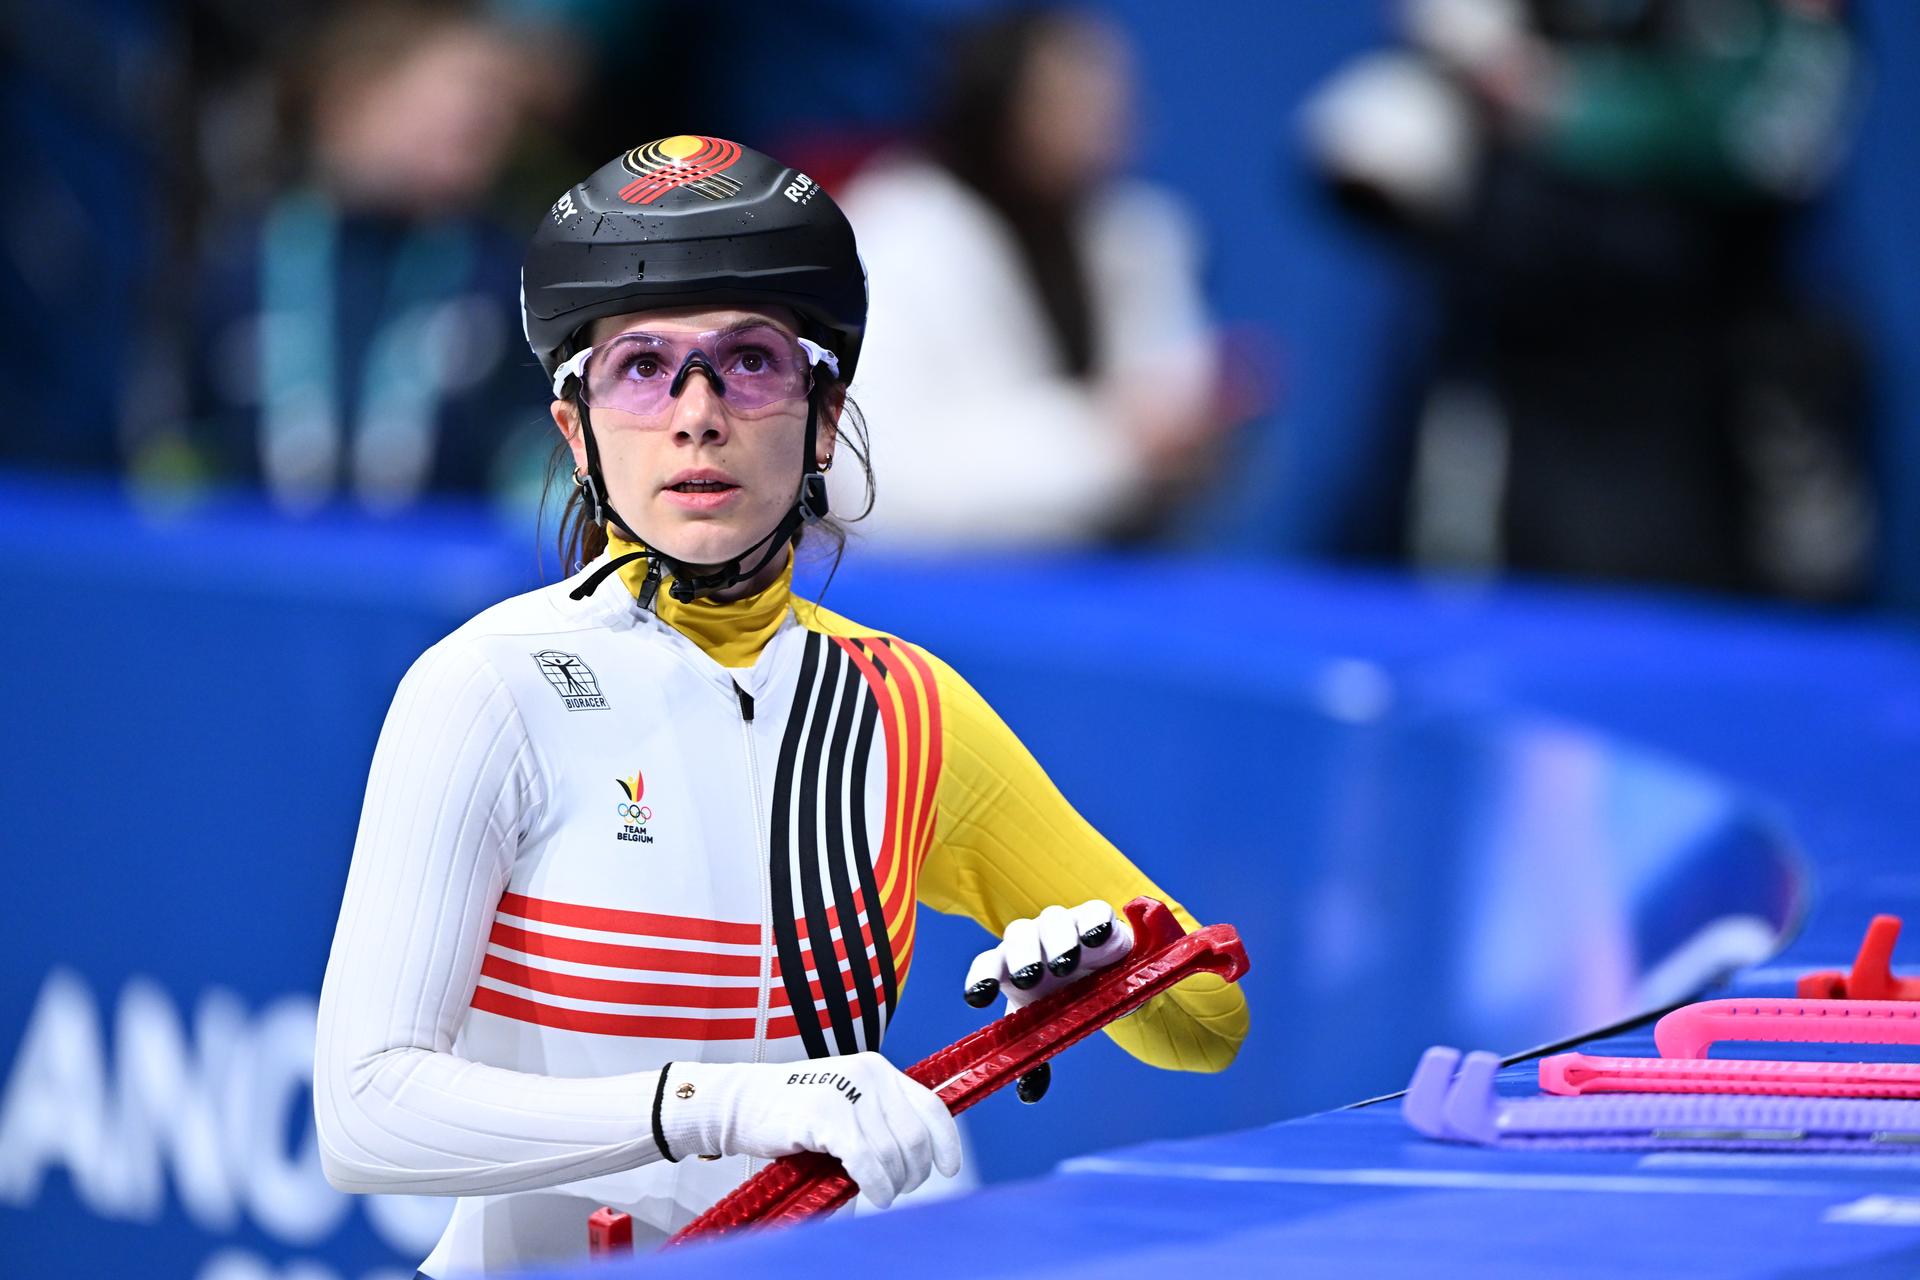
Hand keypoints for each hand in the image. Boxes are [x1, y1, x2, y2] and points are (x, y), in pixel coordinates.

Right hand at [657, 1052, 960, 1208]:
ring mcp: (847, 1092)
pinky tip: (872, 1195)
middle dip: (914, 1173)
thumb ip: (880, 1121)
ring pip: (893, 1152)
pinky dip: (875, 1184)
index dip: (946, 1142)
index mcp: (878, 1070)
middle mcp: (869, 1075)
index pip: (931, 1106)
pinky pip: (866, 1160)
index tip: (949, 1168)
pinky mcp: (825, 1114)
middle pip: (915, 1137)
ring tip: (880, 1194)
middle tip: (898, 1189)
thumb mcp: (846, 1103)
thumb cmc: (792, 1111)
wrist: (742, 1103)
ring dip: (892, 1184)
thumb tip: (916, 1161)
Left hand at [962, 901, 1133, 1102]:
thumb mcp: (1049, 1026)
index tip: (976, 999)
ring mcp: (1065, 924)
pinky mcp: (1098, 917)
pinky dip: (1094, 922)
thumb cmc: (1066, 998)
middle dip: (1021, 955)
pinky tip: (1096, 938)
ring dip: (1056, 940)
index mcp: (1011, 966)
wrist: (1108, 974)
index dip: (980, 978)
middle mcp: (1033, 940)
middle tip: (1028, 978)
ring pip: (1052, 920)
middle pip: (1017, 936)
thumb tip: (1027, 1093)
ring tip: (1066, 963)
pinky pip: (1094, 912)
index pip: (988, 964)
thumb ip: (1036, 1057)